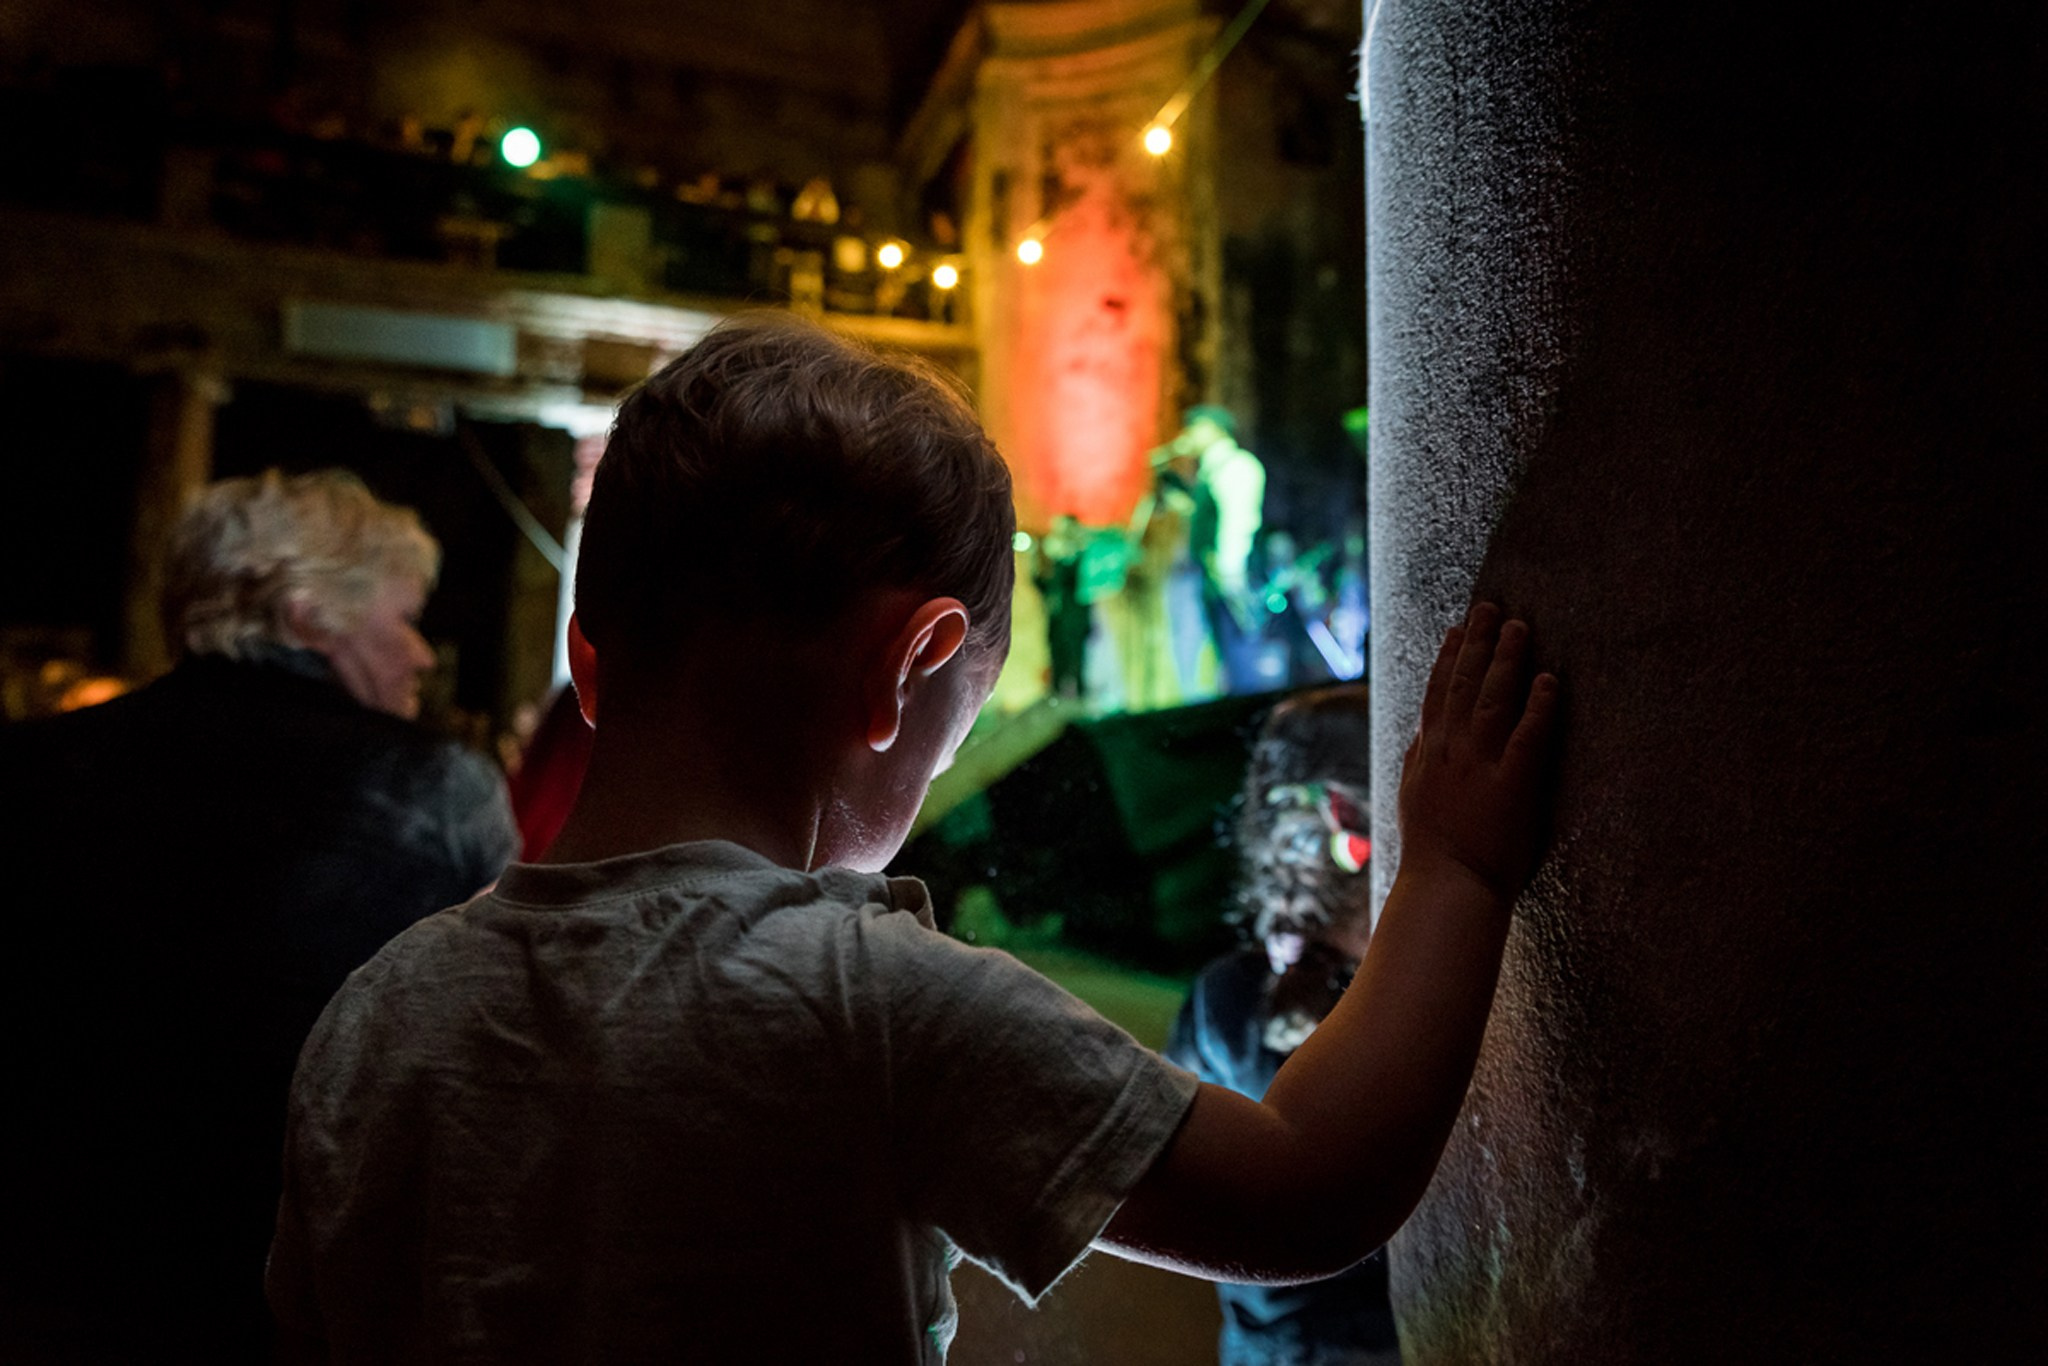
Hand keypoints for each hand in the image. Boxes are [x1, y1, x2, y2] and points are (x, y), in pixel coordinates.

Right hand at [1397, 602, 1560, 901]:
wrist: (1447, 887)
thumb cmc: (1432, 851)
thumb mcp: (1413, 796)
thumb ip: (1419, 759)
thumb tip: (1422, 731)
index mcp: (1429, 753)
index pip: (1439, 693)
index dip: (1450, 657)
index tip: (1460, 627)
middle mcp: (1451, 751)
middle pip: (1465, 684)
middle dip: (1479, 643)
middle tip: (1492, 608)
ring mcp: (1479, 765)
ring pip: (1493, 699)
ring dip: (1507, 659)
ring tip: (1520, 627)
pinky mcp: (1512, 784)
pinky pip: (1528, 735)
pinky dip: (1538, 705)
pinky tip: (1549, 679)